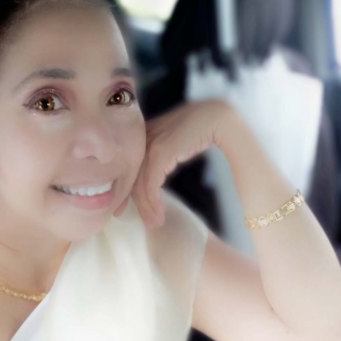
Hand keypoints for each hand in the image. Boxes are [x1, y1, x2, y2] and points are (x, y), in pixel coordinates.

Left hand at [131, 100, 231, 227]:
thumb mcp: (173, 143)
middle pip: (131, 177)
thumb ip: (161, 155)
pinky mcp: (160, 151)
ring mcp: (150, 144)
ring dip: (147, 207)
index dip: (124, 190)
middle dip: (133, 203)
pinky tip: (159, 213)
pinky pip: (151, 183)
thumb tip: (154, 177)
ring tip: (155, 223)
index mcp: (142, 135)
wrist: (217, 118)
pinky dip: (154, 202)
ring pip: (140, 183)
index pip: (128, 167)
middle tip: (144, 221)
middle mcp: (142, 139)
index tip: (123, 208)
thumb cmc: (200, 130)